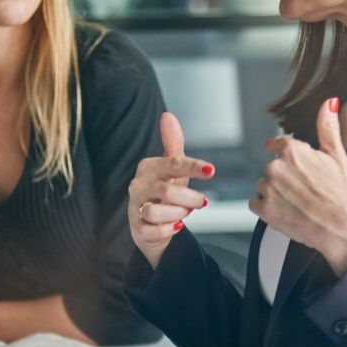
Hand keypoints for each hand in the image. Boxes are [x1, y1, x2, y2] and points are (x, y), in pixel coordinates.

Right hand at [127, 113, 213, 269]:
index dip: (193, 167)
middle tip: (202, 201)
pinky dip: (168, 230)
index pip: (173, 164)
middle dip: (189, 197)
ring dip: (178, 214)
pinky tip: (175, 226)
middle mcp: (138, 185)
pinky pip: (153, 230)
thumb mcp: (172, 167)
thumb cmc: (163, 191)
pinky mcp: (137, 228)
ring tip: (184, 213)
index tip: (211, 170)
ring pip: (156, 211)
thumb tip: (167, 115)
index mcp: (148, 167)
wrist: (149, 222)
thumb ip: (172, 143)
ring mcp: (136, 207)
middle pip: (166, 190)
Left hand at [250, 98, 346, 276]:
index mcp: (292, 151)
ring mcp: (268, 190)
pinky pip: (256, 203)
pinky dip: (268, 207)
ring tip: (298, 201)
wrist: (345, 230)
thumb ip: (327, 127)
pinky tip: (287, 210)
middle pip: (272, 166)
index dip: (294, 159)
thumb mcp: (338, 156)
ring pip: (264, 185)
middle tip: (306, 189)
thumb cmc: (344, 195)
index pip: (278, 145)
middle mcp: (276, 168)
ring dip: (276, 192)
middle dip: (286, 176)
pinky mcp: (264, 211)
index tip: (303, 170)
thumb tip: (328, 103)